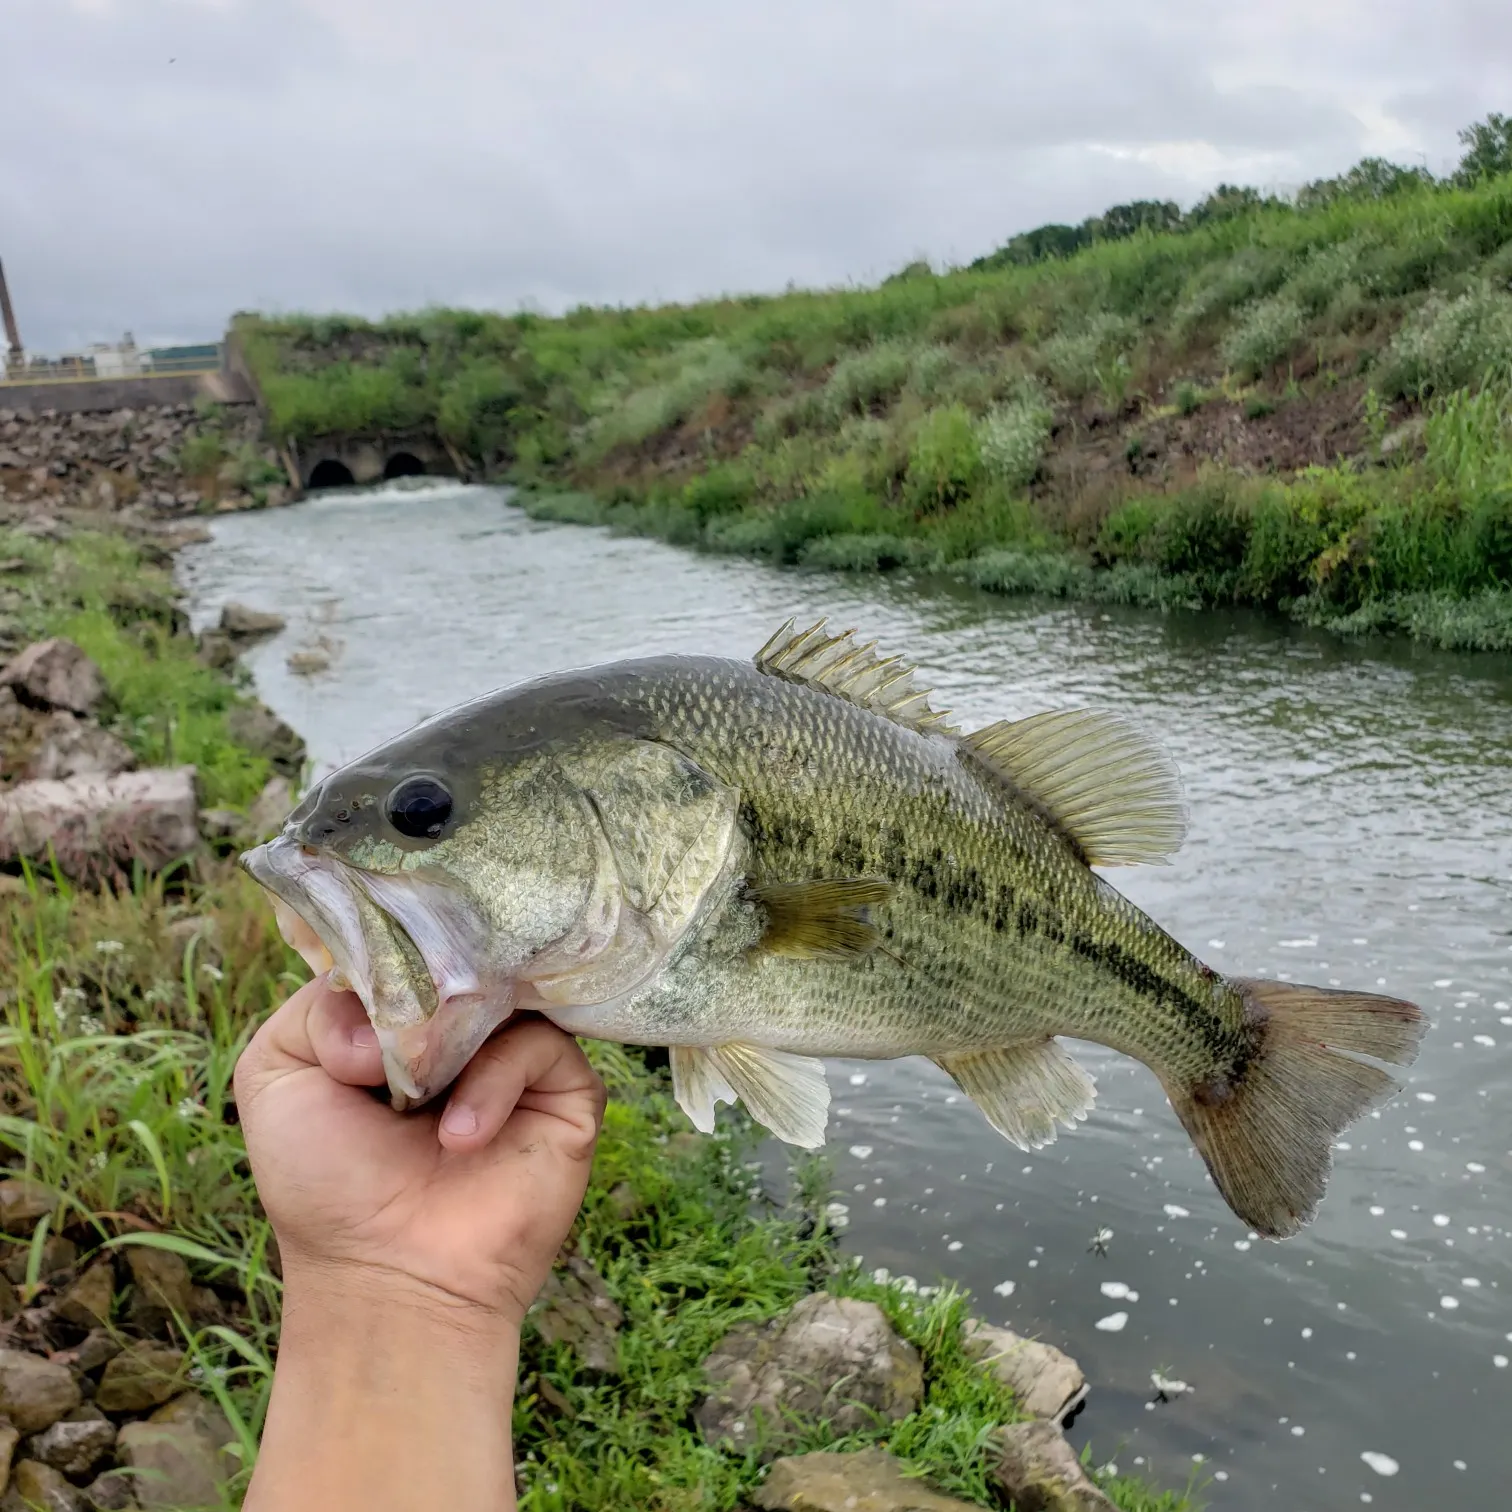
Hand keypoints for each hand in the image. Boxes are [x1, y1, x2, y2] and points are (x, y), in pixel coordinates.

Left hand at [234, 974, 606, 1327]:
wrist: (387, 1277)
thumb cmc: (326, 1186)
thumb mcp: (277, 1074)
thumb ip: (319, 1004)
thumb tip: (393, 997)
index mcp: (400, 1017)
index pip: (411, 942)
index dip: (389, 951)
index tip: (365, 991)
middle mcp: (463, 1029)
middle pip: (462, 956)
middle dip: (418, 998)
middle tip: (385, 1059)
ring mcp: (517, 1057)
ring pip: (505, 993)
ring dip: (451, 1044)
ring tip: (416, 1103)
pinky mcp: (567, 1092)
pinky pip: (543, 1044)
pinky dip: (495, 1082)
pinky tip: (460, 1138)